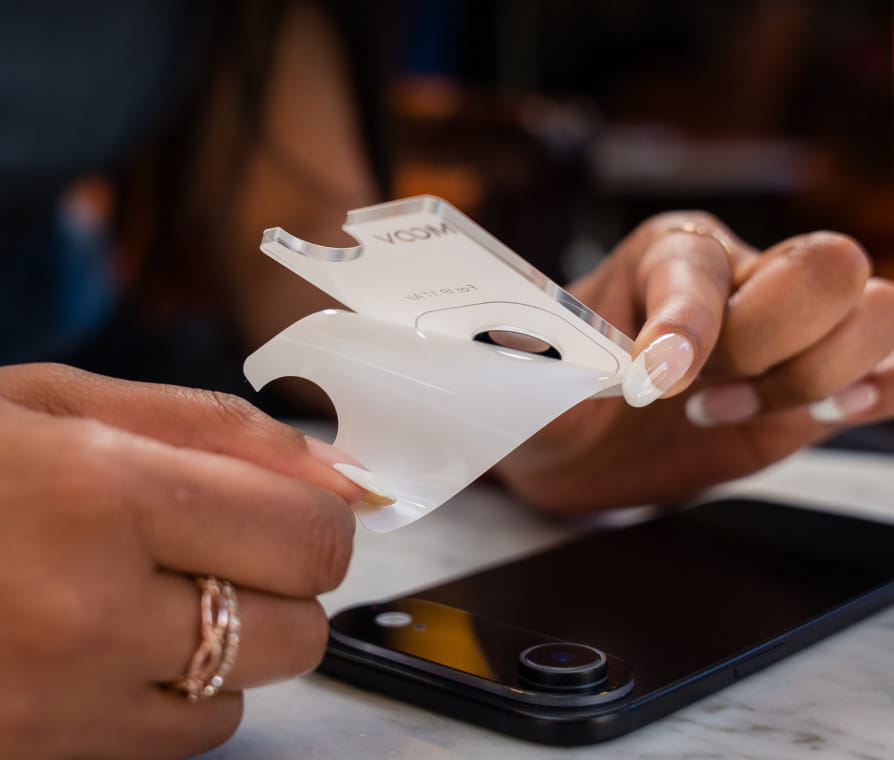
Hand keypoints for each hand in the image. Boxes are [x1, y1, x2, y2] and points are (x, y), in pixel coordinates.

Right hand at [0, 363, 365, 759]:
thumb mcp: (65, 402)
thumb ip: (222, 432)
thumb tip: (344, 476)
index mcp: (99, 493)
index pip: (307, 537)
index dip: (321, 519)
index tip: (297, 507)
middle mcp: (82, 613)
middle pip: (297, 628)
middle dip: (285, 582)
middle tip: (226, 544)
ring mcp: (53, 706)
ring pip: (247, 693)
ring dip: (237, 639)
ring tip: (160, 588)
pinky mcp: (34, 754)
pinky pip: (181, 739)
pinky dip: (183, 692)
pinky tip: (122, 641)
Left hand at [496, 212, 893, 511]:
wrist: (577, 448)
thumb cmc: (558, 396)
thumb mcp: (539, 373)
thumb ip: (561, 359)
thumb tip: (603, 359)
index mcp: (670, 251)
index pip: (705, 268)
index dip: (686, 328)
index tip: (653, 382)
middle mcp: (743, 275)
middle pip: (825, 269)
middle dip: (766, 344)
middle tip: (696, 394)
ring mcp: (789, 332)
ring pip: (877, 312)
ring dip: (815, 376)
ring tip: (730, 412)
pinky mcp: (815, 388)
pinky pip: (891, 372)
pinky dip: (877, 393)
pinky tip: (823, 414)